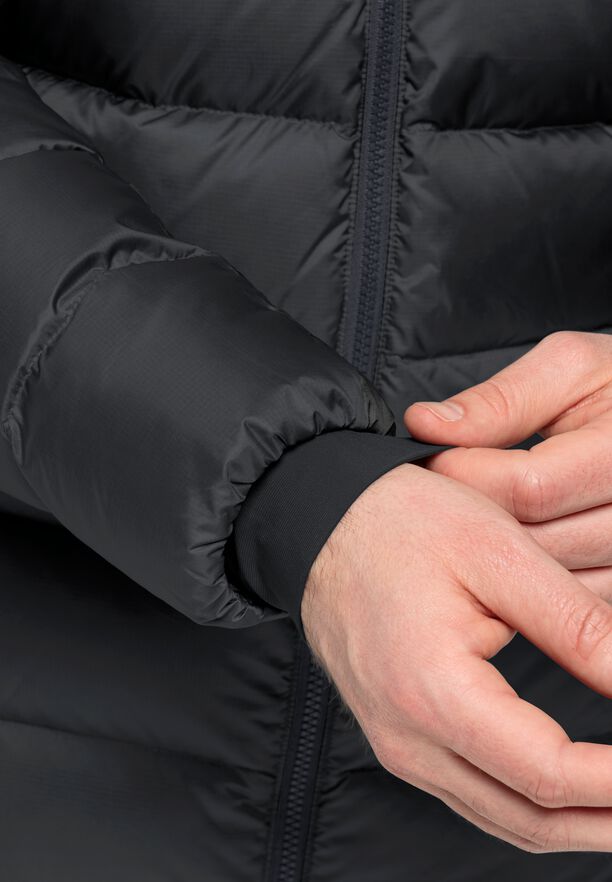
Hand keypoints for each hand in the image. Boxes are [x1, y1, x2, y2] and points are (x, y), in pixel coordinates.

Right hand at [302, 462, 611, 852]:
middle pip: (527, 819)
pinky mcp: (397, 736)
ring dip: (576, 823)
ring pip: (502, 819)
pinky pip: (474, 796)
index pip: (548, 773)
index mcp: (431, 691)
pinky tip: (569, 786)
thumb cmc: (399, 523)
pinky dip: (533, 804)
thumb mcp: (496, 552)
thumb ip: (575, 623)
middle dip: (607, 821)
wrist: (322, 521)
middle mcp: (406, 737)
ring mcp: (396, 744)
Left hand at [404, 331, 611, 593]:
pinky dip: (532, 573)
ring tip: (470, 513)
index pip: (529, 488)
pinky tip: (509, 538)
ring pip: (549, 575)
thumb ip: (499, 401)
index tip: (431, 459)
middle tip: (437, 492)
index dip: (466, 475)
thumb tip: (427, 425)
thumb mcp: (567, 368)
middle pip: (536, 539)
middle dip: (475, 516)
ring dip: (499, 548)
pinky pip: (572, 589)